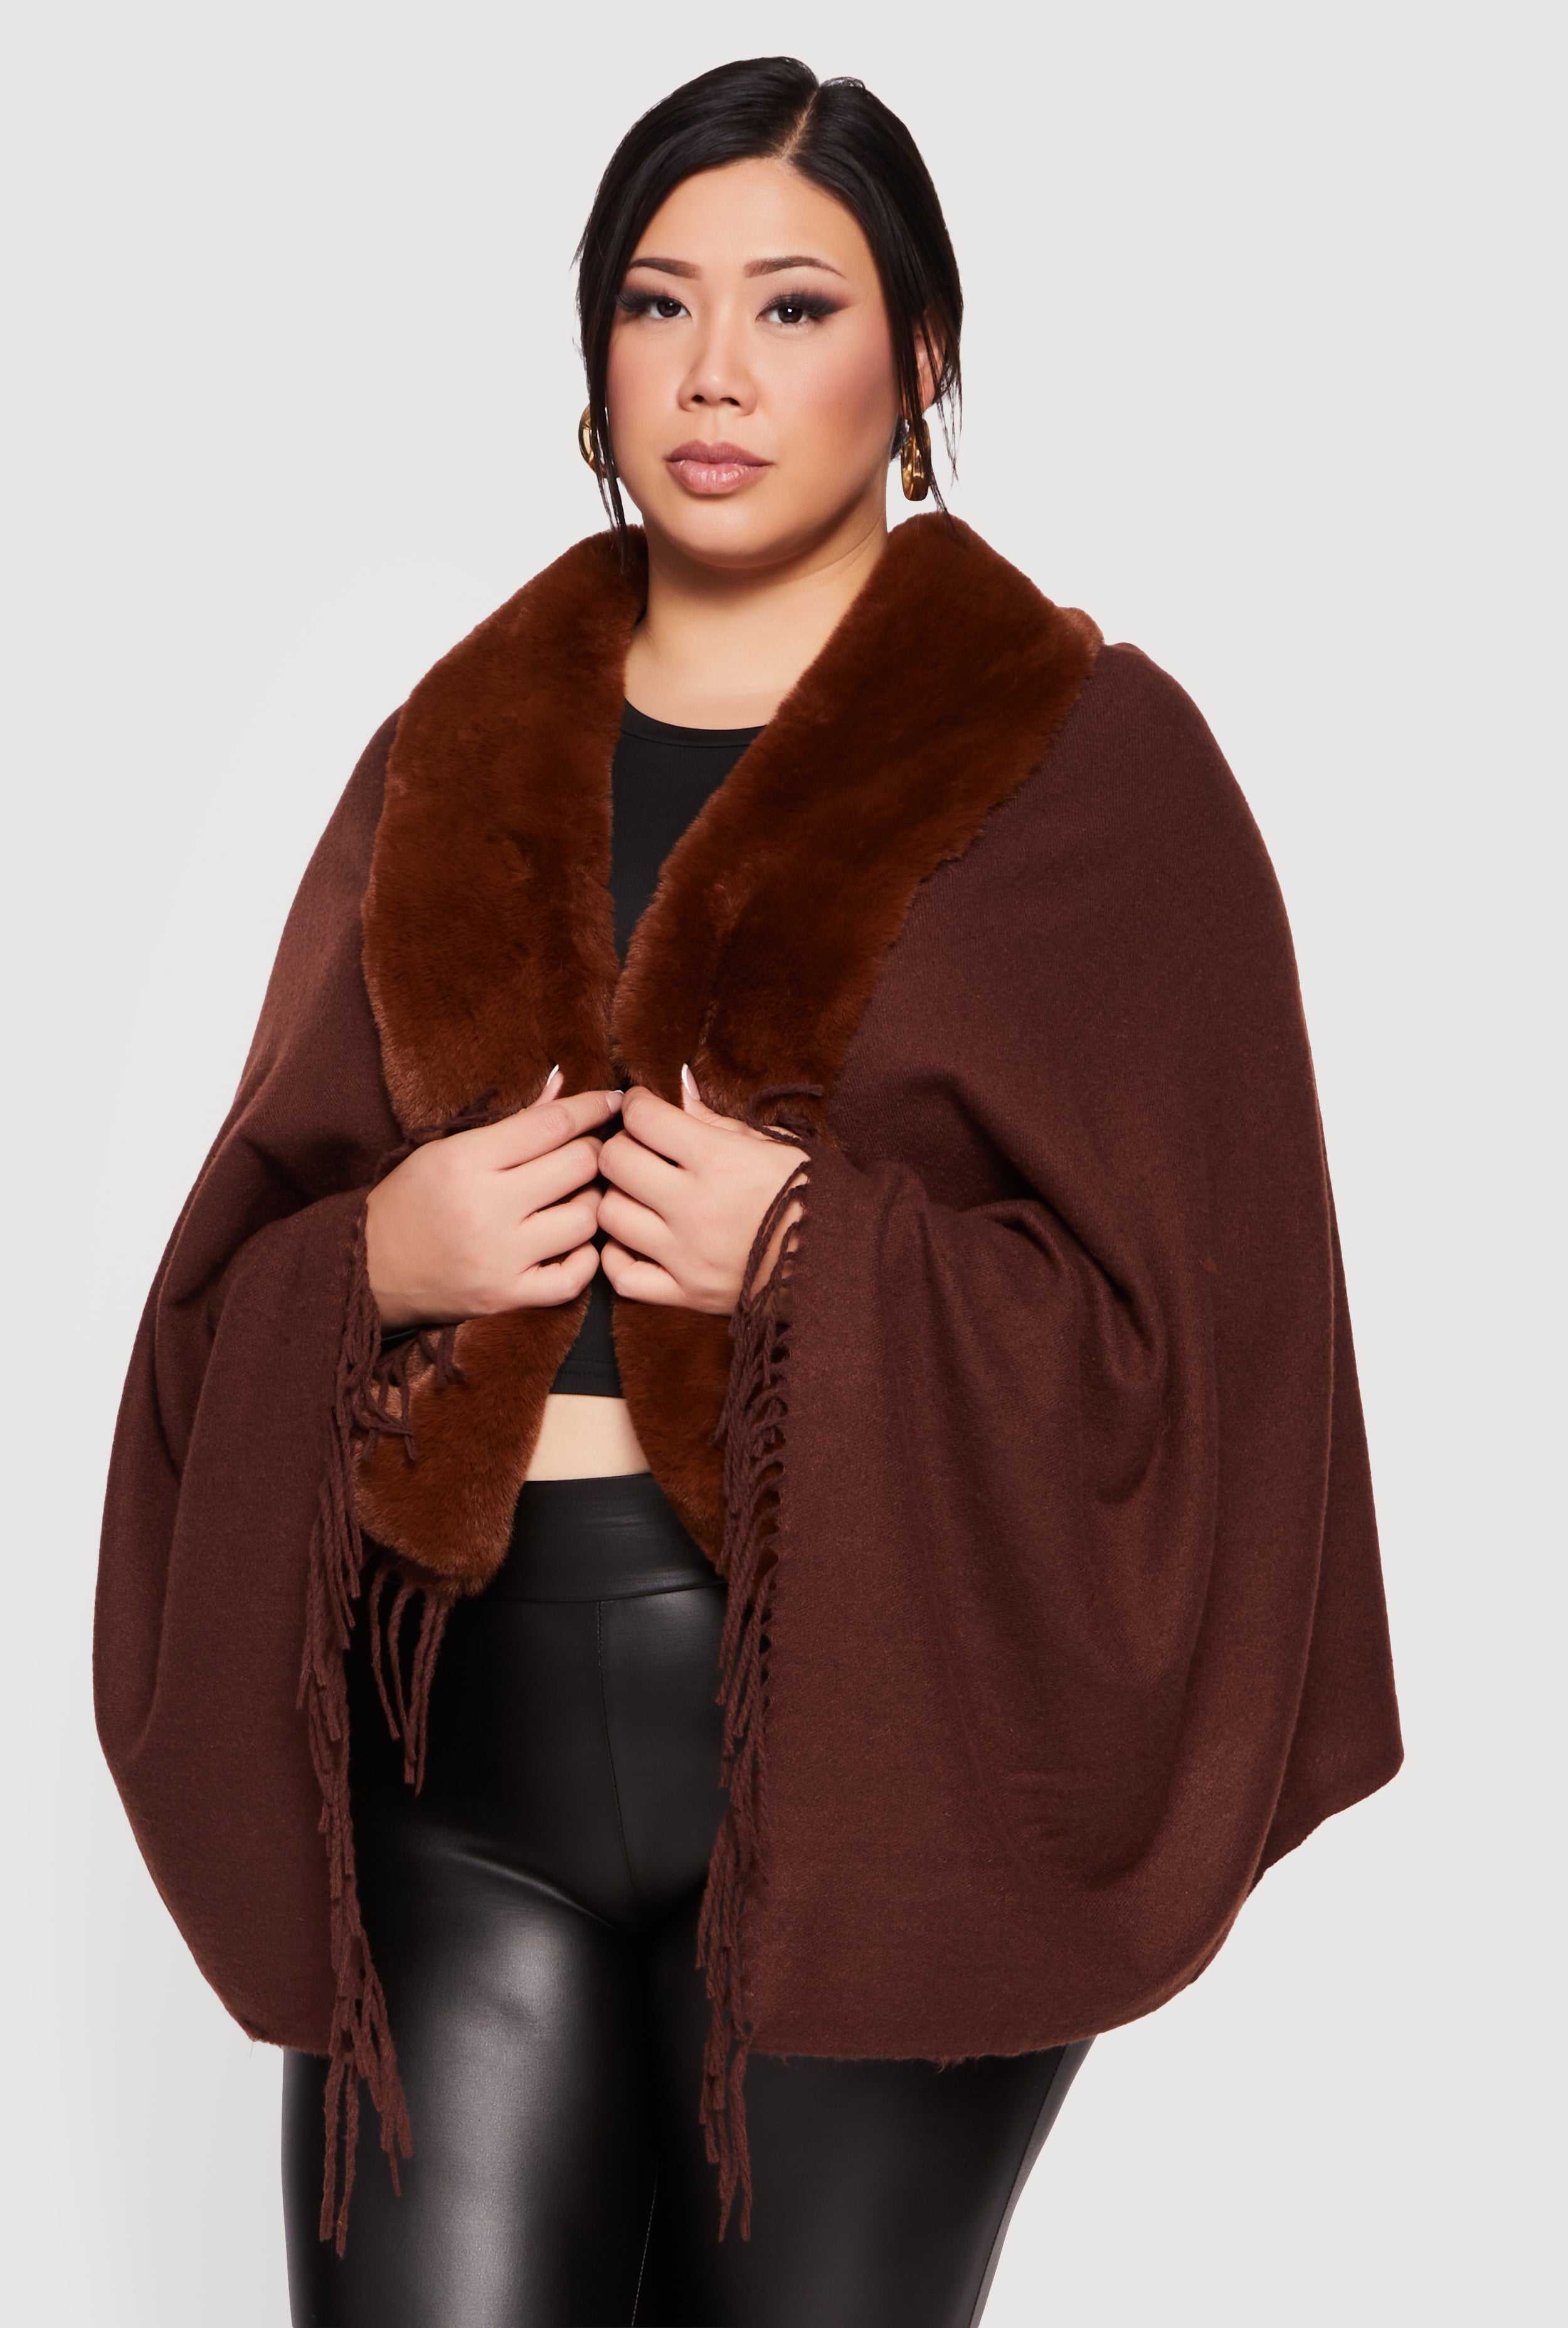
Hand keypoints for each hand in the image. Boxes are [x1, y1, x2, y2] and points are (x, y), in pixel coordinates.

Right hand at [365, 1069, 621, 1330]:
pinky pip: (575, 1277)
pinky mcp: (506, 1296)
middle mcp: (486, 1207)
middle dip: (596, 1151)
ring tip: (580, 1195)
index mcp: (466, 1160)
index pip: (552, 1124)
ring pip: (586, 1219)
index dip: (593, 1107)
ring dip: (594, 1202)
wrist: (367, 1268)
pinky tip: (576, 1242)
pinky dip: (586, 1258)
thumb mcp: (448, 1147)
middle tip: (595, 1150)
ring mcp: (499, 1256)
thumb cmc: (411, 1199)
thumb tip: (563, 1085)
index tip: (614, 1101)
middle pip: (578, 1166)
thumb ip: (512, 1121)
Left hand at [597, 1067, 806, 1314]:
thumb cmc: (811, 1192)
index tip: (643, 1107)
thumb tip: (677, 1085)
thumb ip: (715, 1118)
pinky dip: (617, 1255)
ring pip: (609, 1214)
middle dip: (621, 1144)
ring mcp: (687, 1255)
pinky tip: (634, 1238)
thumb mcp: (773, 1143)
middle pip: (615, 1161)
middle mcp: (696, 1208)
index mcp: (720, 1161)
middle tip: (639, 1147)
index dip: (637, 1104)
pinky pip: (623, 1276)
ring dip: (617, 1196)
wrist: (843, 1260)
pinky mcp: (688, 1294)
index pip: (643, 1118)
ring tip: (638, 1192)